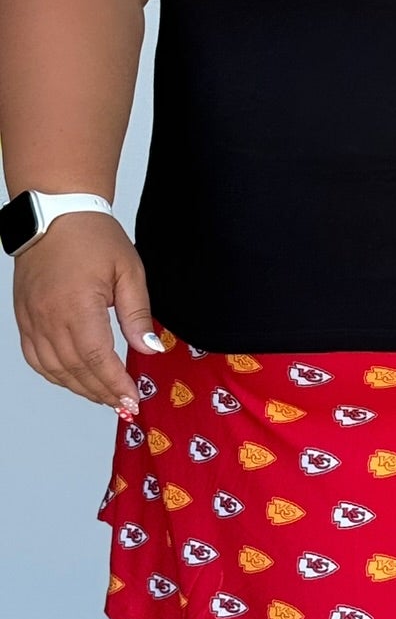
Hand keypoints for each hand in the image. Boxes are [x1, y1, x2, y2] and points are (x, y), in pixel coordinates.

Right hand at [12, 213, 159, 414]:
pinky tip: (73, 380)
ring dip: (79, 388)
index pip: (97, 359)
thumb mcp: (129, 272)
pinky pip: (35, 357)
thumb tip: (148, 349)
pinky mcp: (23, 317)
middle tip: (123, 405)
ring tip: (104, 397)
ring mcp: (31, 318)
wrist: (55, 213)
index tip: (132, 400)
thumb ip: (137, 315)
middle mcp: (49, 317)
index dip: (115, 384)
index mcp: (77, 306)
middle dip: (101, 392)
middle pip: (75, 370)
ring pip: (53, 369)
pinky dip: (54, 374)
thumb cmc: (94, 237)